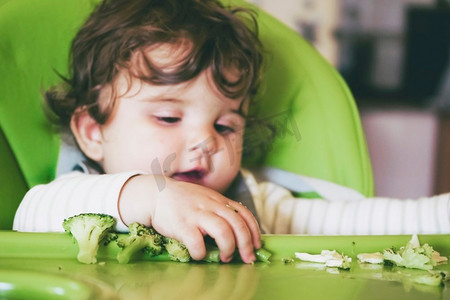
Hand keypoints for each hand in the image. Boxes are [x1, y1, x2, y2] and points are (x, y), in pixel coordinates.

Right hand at [119, 175, 260, 262]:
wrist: (155, 194)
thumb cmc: (182, 200)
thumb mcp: (205, 198)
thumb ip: (219, 210)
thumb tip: (236, 230)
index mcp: (218, 200)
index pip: (244, 213)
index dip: (254, 231)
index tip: (257, 245)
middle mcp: (211, 205)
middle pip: (237, 224)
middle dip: (246, 244)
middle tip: (246, 258)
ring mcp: (197, 214)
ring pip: (223, 231)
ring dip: (228, 247)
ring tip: (225, 257)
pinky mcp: (182, 224)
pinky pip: (197, 242)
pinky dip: (201, 253)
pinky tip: (200, 254)